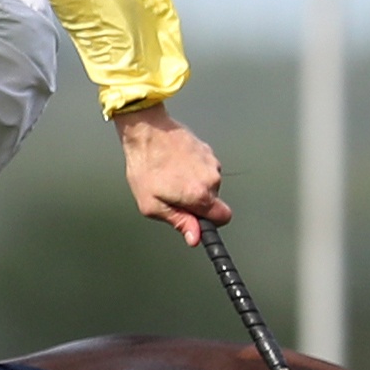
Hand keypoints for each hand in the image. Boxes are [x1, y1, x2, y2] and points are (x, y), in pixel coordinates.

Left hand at [112, 103, 230, 245]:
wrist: (147, 131)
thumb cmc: (145, 167)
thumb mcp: (152, 205)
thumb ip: (178, 222)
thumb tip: (195, 238)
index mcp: (200, 195)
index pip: (224, 218)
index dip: (211, 223)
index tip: (197, 220)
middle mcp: (212, 178)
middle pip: (213, 201)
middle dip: (196, 202)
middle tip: (171, 194)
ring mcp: (211, 162)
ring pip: (209, 184)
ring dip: (193, 185)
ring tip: (170, 176)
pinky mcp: (207, 151)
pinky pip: (205, 169)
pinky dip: (192, 170)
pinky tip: (174, 164)